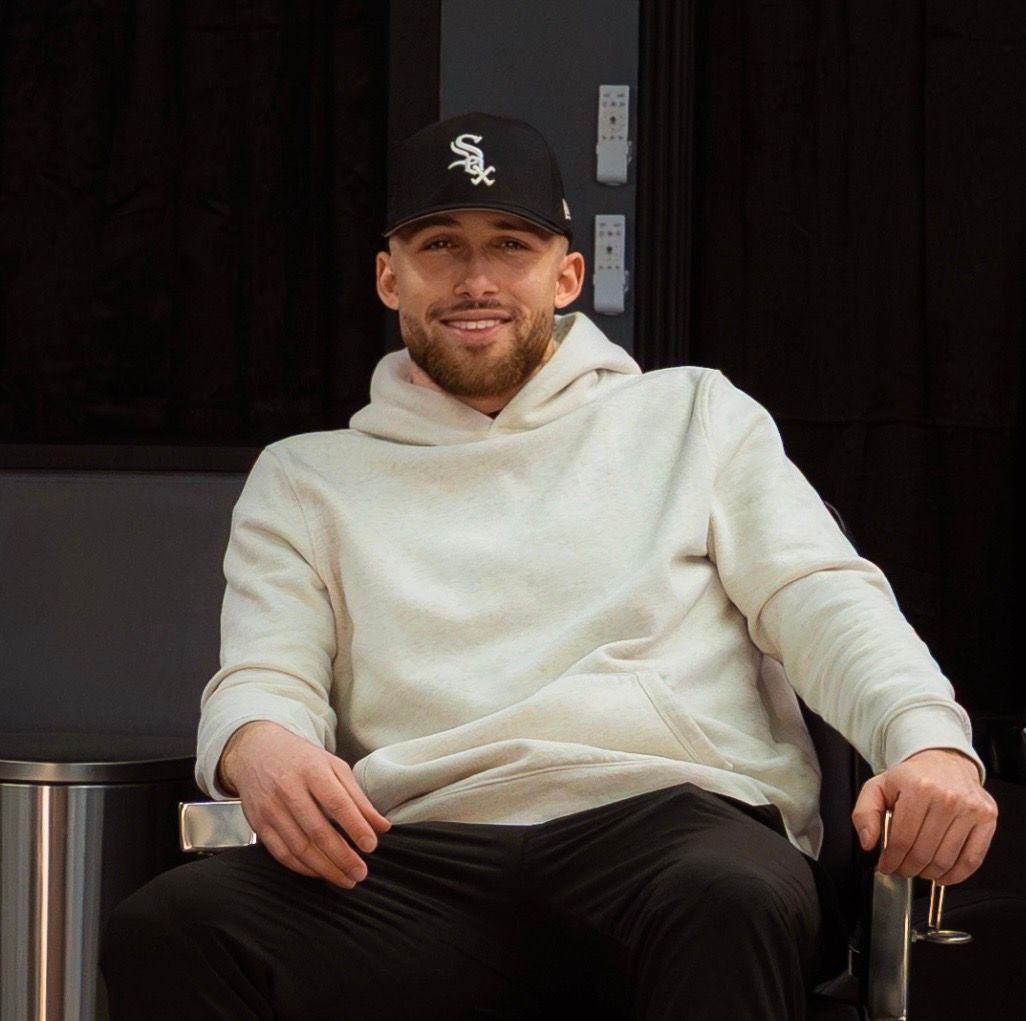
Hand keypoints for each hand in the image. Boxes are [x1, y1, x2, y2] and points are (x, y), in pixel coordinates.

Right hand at [218, 721, 390, 888]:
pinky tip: (319, 873)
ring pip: (299, 846)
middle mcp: (289, 789)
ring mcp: (271, 808)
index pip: (337, 802)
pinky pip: (281, 853)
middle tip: (360, 872)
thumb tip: (381, 826)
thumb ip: (357, 797)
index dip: (355, 826)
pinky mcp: (259, 824)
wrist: (257, 751)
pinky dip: (302, 868)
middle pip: (317, 830)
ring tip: (345, 879)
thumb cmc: (301, 759)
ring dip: (324, 868)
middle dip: (341, 856)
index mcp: (312, 770)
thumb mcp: (333, 767)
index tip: (370, 845)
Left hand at [851, 748, 996, 884]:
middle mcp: (947, 798)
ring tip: (918, 870)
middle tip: (901, 869)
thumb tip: (868, 842)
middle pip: (923, 852)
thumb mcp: (878, 787)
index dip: (891, 859)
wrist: (943, 761)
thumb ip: (864, 813)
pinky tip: (942, 875)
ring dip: (928, 873)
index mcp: (918, 788)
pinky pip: (972, 859)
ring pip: (946, 860)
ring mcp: (970, 809)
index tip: (886, 866)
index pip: (902, 838)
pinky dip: (956, 875)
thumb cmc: (911, 777)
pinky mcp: (987, 818)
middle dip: (907, 868)